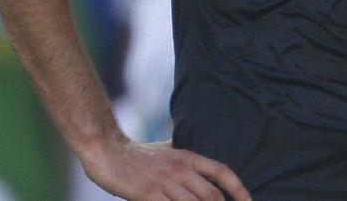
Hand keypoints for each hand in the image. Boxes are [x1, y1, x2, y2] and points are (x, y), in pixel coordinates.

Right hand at [81, 137, 251, 200]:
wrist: (107, 151)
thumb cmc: (138, 154)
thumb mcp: (168, 150)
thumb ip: (186, 160)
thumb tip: (203, 167)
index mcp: (188, 157)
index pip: (222, 171)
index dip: (238, 188)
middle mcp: (180, 169)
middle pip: (212, 195)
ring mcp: (164, 182)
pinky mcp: (148, 195)